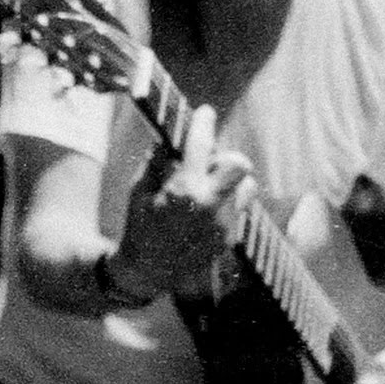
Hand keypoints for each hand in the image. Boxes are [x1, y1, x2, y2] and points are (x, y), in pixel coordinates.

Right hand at [111, 103, 256, 296]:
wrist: (147, 271)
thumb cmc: (138, 225)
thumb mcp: (139, 188)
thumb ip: (160, 162)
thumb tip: (176, 140)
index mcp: (184, 189)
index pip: (201, 142)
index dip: (204, 122)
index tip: (206, 113)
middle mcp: (209, 205)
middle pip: (240, 162)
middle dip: (226, 156)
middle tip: (209, 161)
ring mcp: (223, 223)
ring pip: (246, 185)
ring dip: (230, 180)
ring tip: (209, 186)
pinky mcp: (229, 238)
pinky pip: (238, 208)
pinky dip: (225, 201)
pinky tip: (206, 209)